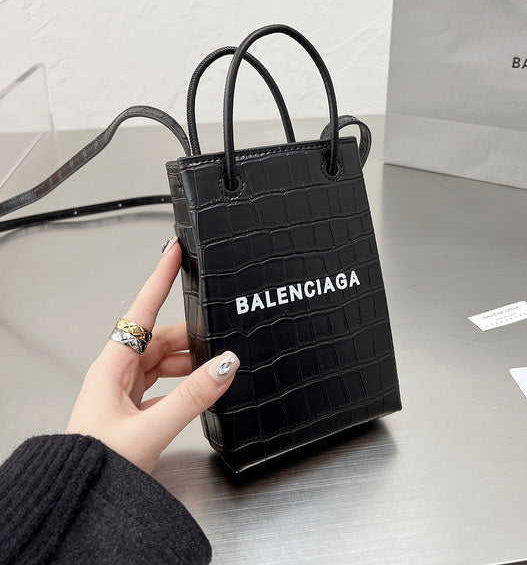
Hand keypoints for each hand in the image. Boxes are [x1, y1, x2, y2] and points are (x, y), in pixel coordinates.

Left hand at [66, 238, 238, 472]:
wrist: (77, 499)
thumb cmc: (98, 464)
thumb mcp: (152, 429)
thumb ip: (193, 397)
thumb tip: (226, 365)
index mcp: (113, 366)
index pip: (141, 309)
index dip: (160, 277)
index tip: (175, 251)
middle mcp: (116, 372)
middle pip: (158, 337)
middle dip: (191, 335)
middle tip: (221, 336)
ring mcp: (122, 390)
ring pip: (161, 360)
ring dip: (188, 362)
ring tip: (215, 370)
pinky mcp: (130, 408)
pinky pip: (162, 383)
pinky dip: (182, 383)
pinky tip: (198, 392)